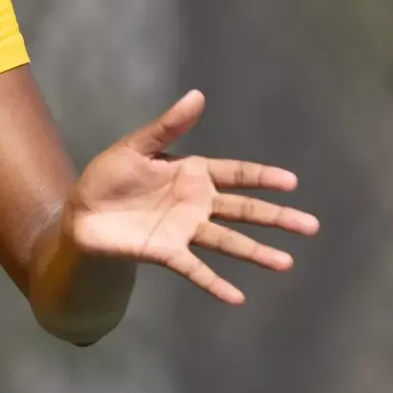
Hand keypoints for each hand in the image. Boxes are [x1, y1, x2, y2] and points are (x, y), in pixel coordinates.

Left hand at [66, 90, 317, 304]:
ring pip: (228, 242)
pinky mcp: (167, 253)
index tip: (291, 182)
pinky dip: (215, 283)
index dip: (262, 177)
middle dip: (276, 217)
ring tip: (285, 263)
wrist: (81, 213)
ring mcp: (185, 230)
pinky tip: (237, 297)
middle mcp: (197, 204)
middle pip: (244, 211)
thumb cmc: (109, 176)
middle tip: (311, 226)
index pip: (236, 174)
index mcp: (192, 174)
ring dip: (255, 253)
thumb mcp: (136, 147)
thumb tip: (197, 95)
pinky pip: (195, 270)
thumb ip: (168, 126)